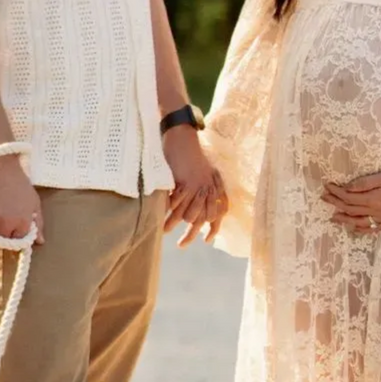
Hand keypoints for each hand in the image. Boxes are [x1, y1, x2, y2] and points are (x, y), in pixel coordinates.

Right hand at [0, 154, 40, 241]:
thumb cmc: (18, 182)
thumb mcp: (33, 201)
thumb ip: (38, 222)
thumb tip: (41, 242)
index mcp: (23, 222)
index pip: (19, 241)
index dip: (16, 236)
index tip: (13, 230)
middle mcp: (7, 224)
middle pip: (3, 241)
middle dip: (3, 235)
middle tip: (2, 223)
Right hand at [163, 125, 226, 245]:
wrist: (182, 136)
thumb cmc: (190, 152)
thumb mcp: (203, 170)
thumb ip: (204, 186)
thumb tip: (199, 204)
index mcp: (215, 185)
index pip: (220, 212)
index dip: (214, 228)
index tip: (207, 240)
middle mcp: (209, 188)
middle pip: (202, 219)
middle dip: (191, 234)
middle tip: (181, 245)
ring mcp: (197, 186)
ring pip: (187, 214)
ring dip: (173, 224)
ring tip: (164, 231)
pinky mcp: (184, 182)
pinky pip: (176, 203)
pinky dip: (167, 210)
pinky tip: (160, 215)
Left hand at [322, 167, 380, 234]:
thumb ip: (365, 183)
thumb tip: (347, 188)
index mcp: (373, 199)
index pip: (349, 197)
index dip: (336, 192)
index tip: (326, 186)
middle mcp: (376, 212)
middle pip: (351, 209)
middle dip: (336, 204)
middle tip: (324, 198)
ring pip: (359, 222)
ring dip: (344, 220)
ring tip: (333, 217)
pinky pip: (373, 229)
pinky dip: (362, 229)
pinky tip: (356, 228)